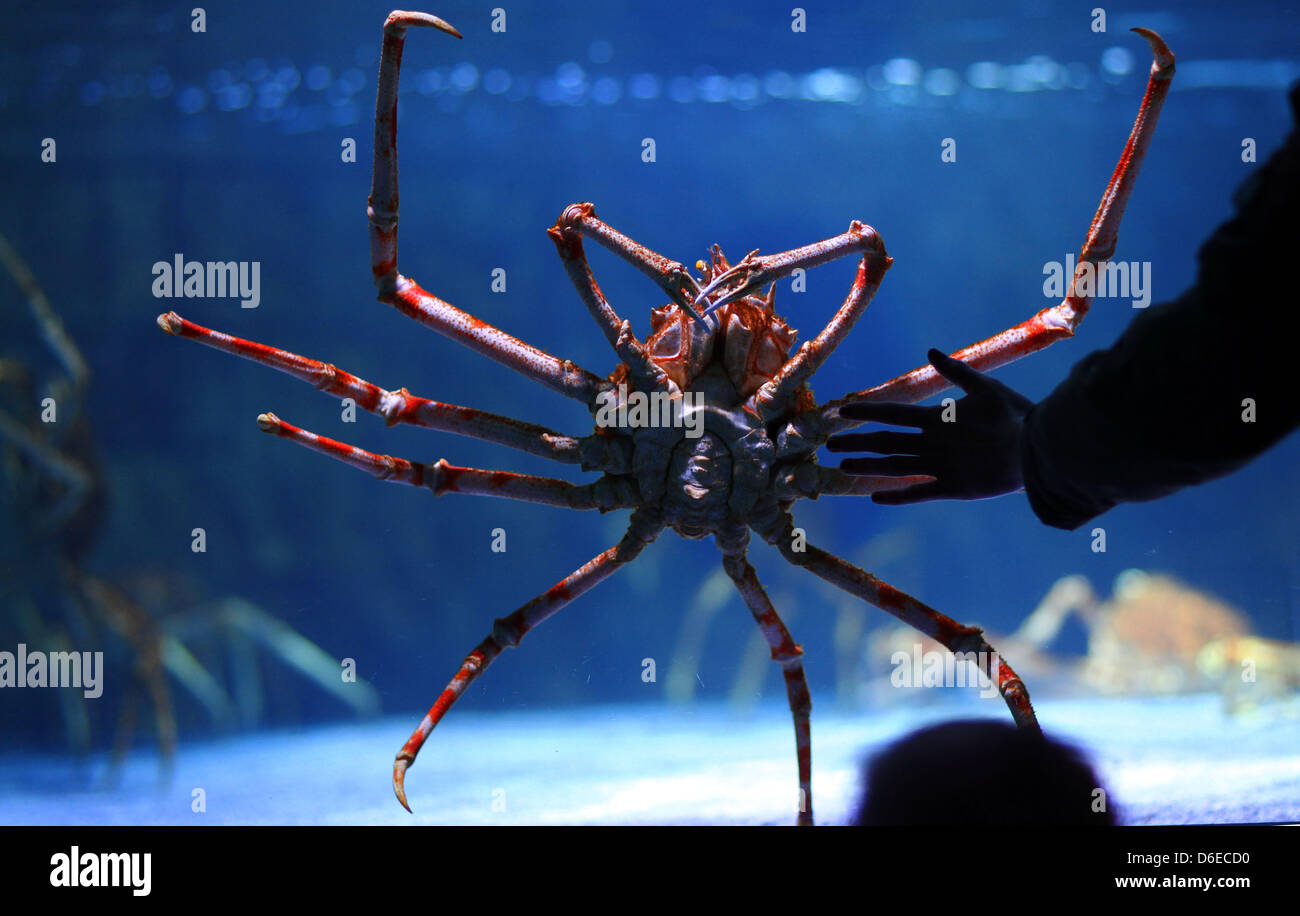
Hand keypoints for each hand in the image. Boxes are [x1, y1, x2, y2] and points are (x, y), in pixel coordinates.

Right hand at [826, 349, 1034, 503]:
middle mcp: (933, 442)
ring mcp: (940, 465)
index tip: (843, 411)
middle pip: (887, 442)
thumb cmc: (1016, 415)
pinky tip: (875, 498)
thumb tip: (930, 352)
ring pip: (895, 466)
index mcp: (937, 419)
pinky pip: (918, 492)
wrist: (1038, 448)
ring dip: (869, 466)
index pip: (894, 415)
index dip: (868, 413)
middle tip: (829, 445)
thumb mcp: (986, 389)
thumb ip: (957, 373)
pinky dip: (897, 496)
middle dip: (859, 443)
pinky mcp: (953, 486)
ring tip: (843, 466)